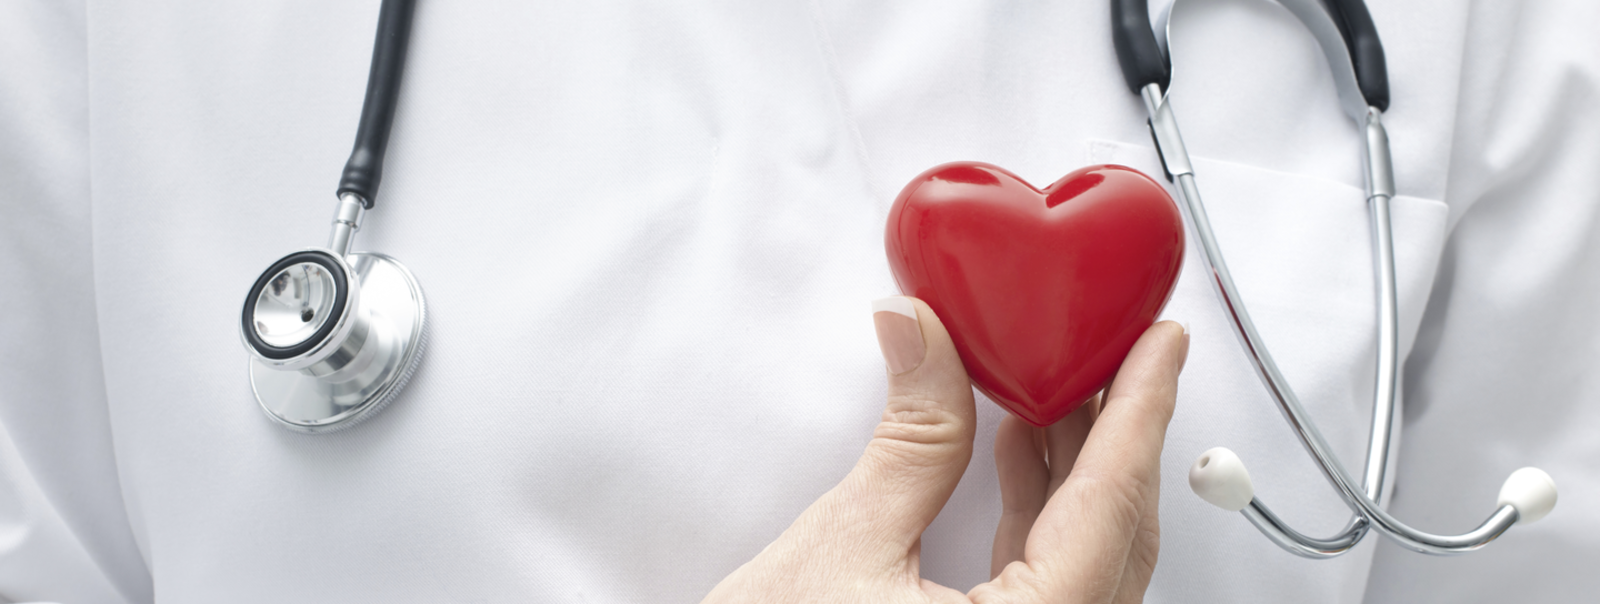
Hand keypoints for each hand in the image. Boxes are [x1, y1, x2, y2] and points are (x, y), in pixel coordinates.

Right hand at [701, 297, 1188, 603]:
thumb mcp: (843, 551)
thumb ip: (907, 442)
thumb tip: (922, 335)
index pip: (1109, 506)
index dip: (1140, 410)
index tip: (1161, 343)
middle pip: (1116, 532)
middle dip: (1114, 432)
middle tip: (1115, 349)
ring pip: (1091, 558)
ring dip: (1077, 470)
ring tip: (1056, 386)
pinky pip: (1059, 583)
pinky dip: (1046, 515)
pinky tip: (1024, 457)